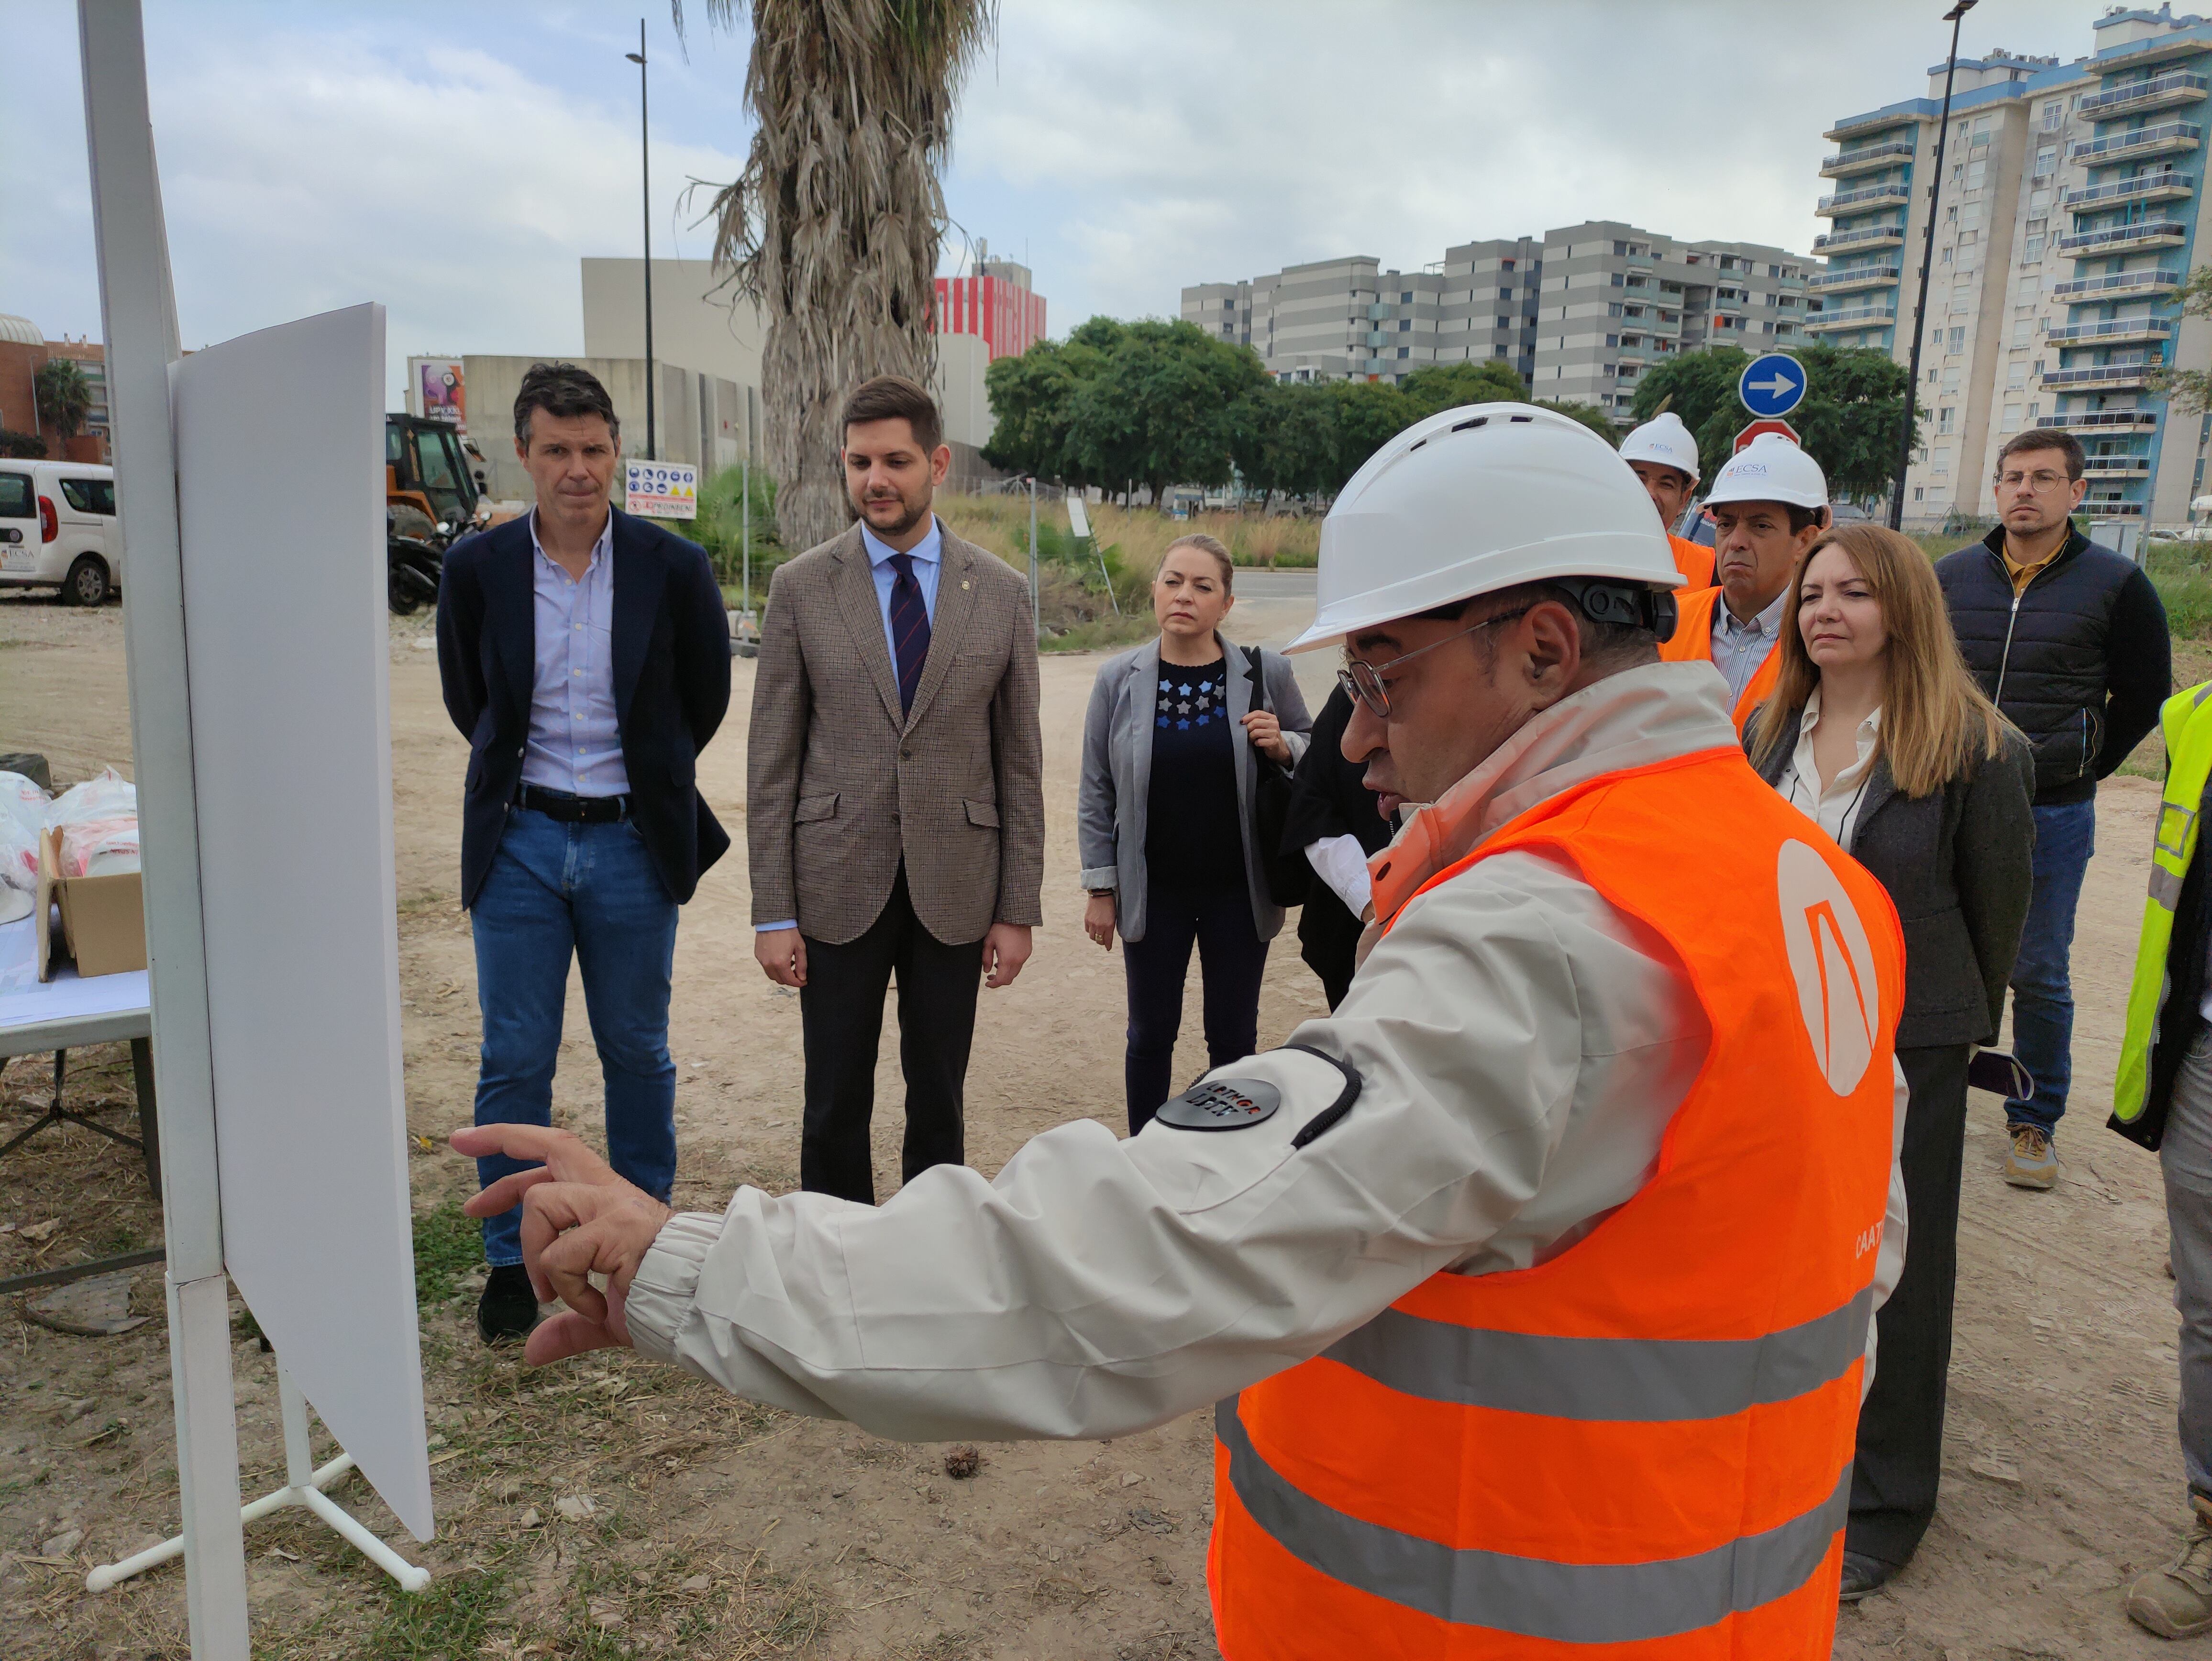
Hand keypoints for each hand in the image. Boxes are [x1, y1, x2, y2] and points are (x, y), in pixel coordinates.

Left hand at [449, 1124, 671, 1364]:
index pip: (558, 1156)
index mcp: (608, 1200)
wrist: (704, 1308)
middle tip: (460, 1145)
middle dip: (503, 1139)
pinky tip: (597, 1307)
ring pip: (541, 1203)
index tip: (469, 1147)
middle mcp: (610, 1194)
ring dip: (533, 1253)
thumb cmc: (663, 1303)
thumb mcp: (604, 1313)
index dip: (513, 1149)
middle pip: (553, 1145)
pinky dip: (568, 1290)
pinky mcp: (616, 1231)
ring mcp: (613, 1208)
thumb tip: (533, 1352)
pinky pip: (560, 1257)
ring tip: (553, 1292)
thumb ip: (569, 1326)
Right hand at [755, 927, 807, 987]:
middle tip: (797, 973)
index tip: (804, 981)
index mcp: (780, 963)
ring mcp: (762, 960)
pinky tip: (780, 959)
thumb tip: (802, 978)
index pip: (790, 981)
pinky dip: (773, 968)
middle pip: (780, 980)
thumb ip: (802, 965)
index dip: (798, 983)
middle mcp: (769, 964)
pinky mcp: (758, 956)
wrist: (773, 919)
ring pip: (772, 975)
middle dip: (790, 979)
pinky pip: (766, 967)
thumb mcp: (800, 948)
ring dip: (781, 974)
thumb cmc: (788, 931)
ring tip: (789, 964)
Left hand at [981, 922, 1031, 988]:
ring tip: (997, 966)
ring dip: (1006, 973)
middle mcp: (1018, 960)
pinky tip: (1005, 959)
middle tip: (990, 977)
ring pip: (1015, 972)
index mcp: (1008, 959)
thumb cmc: (1001, 926)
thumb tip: (987, 970)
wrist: (1017, 915)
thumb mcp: (989, 942)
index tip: (988, 983)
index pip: (1001, 980)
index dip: (994, 984)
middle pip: (1009, 978)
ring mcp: (1025, 956)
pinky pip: (1020, 964)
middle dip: (999, 980)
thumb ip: (986, 958)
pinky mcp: (1028, 951)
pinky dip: (1012, 966)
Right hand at [1084, 893, 1116, 949]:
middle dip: (1102, 942)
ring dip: (1095, 937)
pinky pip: (1087, 930)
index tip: (1108, 948)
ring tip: (1098, 934)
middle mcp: (1100, 926)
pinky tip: (1093, 928)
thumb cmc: (1110, 904)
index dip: (1108, 946)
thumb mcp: (1114, 917)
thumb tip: (1108, 935)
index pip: (1108, 940)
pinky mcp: (1086, 920)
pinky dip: (1090, 931)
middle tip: (1103, 941)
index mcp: (1109, 925)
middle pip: (1099, 940)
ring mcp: (1092, 923)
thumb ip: (1111, 927)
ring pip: (1092, 937)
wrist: (1100, 894)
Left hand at [1242, 709, 1290, 764]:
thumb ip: (1256, 720)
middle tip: (1248, 733)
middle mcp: (1274, 724)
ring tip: (1253, 738)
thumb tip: (1243, 720)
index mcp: (1271, 717)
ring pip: (1255, 732)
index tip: (1241, 722)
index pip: (1257, 713)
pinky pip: (1259, 741)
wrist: (1279, 747)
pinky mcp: (1273, 742)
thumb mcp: (1265, 725)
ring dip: (1251, 737)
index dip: (1247, 717)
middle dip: (1248, 728)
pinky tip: (1258, 743)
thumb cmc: (1268, 735)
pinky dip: (1256, 743)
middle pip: (1255, 722)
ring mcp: (1274, 733)